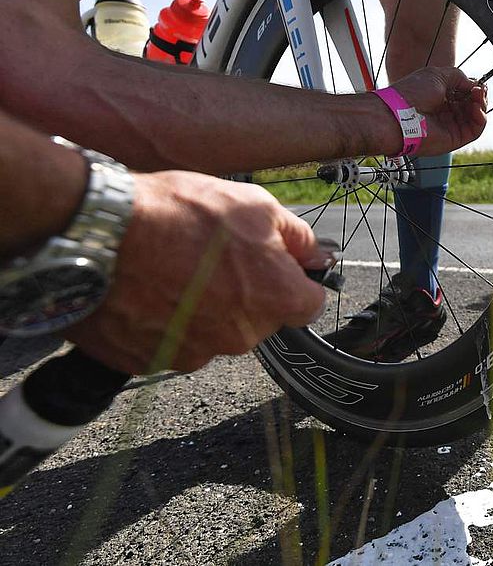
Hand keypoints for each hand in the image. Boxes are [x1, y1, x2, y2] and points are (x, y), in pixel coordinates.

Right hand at [64, 172, 329, 373]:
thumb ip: (296, 237)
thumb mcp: (253, 205)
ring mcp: (191, 353)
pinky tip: (146, 289)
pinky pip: (168, 343)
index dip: (293, 281)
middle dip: (245, 293)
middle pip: (258, 319)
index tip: (274, 265)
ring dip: (201, 309)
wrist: (99, 234)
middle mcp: (239, 337)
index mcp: (274, 300)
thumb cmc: (179, 213)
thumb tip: (317, 257)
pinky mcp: (148, 361)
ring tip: (172, 269)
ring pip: (212, 333)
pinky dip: (161, 322)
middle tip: (211, 257)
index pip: (308, 305)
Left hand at [388, 66, 487, 156]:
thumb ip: (459, 77)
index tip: (478, 83)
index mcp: (439, 97)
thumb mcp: (437, 75)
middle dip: (479, 96)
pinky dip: (481, 119)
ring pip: (476, 118)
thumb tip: (474, 84)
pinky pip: (475, 130)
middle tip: (479, 90)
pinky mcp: (454, 139)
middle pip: (472, 105)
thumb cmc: (412, 93)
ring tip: (478, 97)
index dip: (473, 88)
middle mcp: (445, 112)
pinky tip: (477, 109)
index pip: (463, 94)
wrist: (398, 115)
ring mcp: (450, 126)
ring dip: (482, 106)